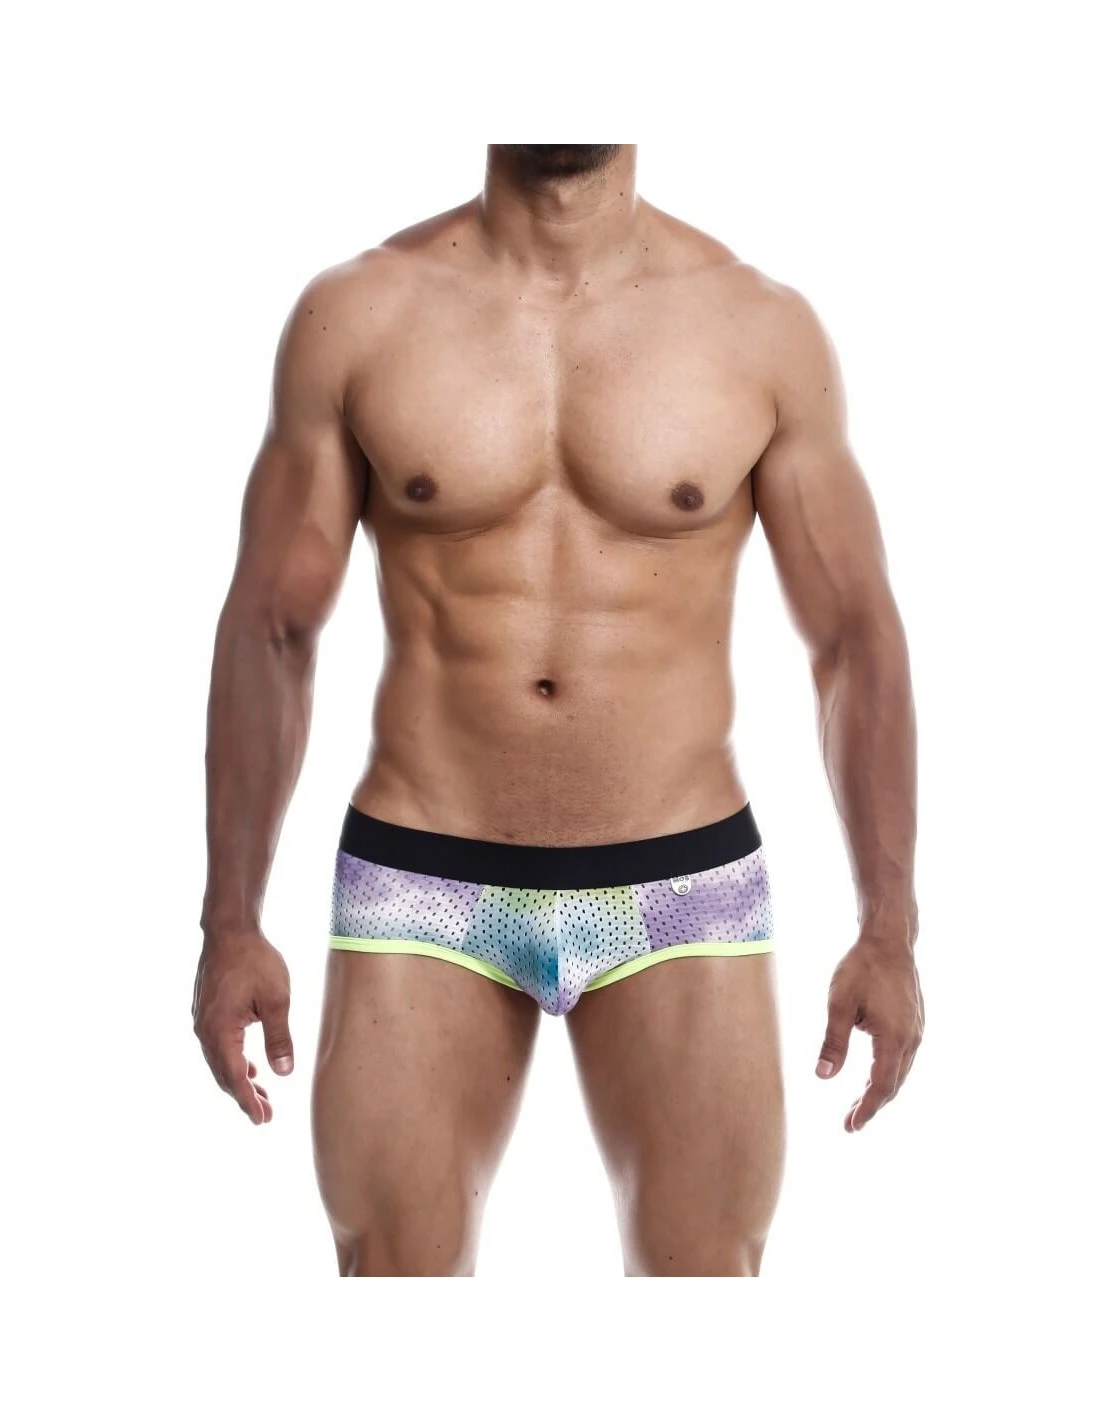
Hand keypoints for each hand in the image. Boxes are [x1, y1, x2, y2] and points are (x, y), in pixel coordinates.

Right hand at [192, 931, 293, 1124]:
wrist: (229, 931)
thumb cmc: (255, 960)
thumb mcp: (277, 999)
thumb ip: (279, 1038)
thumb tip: (284, 1074)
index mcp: (220, 1032)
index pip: (235, 1077)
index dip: (248, 1101)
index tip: (262, 1120)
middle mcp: (205, 1031)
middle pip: (223, 1074)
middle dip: (244, 1096)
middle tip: (266, 1115)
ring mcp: (202, 1021)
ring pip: (219, 1062)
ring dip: (238, 1079)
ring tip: (260, 1095)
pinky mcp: (205, 1012)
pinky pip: (217, 1047)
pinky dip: (232, 1062)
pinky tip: (250, 1067)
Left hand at [816, 935, 923, 1131]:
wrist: (889, 941)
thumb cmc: (861, 968)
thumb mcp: (839, 1004)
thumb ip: (833, 1042)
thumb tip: (822, 1076)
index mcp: (894, 1039)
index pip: (880, 1086)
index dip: (866, 1110)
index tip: (850, 1127)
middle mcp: (911, 1039)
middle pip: (893, 1084)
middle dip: (872, 1105)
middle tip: (850, 1123)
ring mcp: (917, 1031)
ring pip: (900, 1072)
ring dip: (881, 1090)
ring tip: (859, 1105)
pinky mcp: (916, 1023)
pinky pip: (904, 1058)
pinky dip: (889, 1073)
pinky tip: (875, 1075)